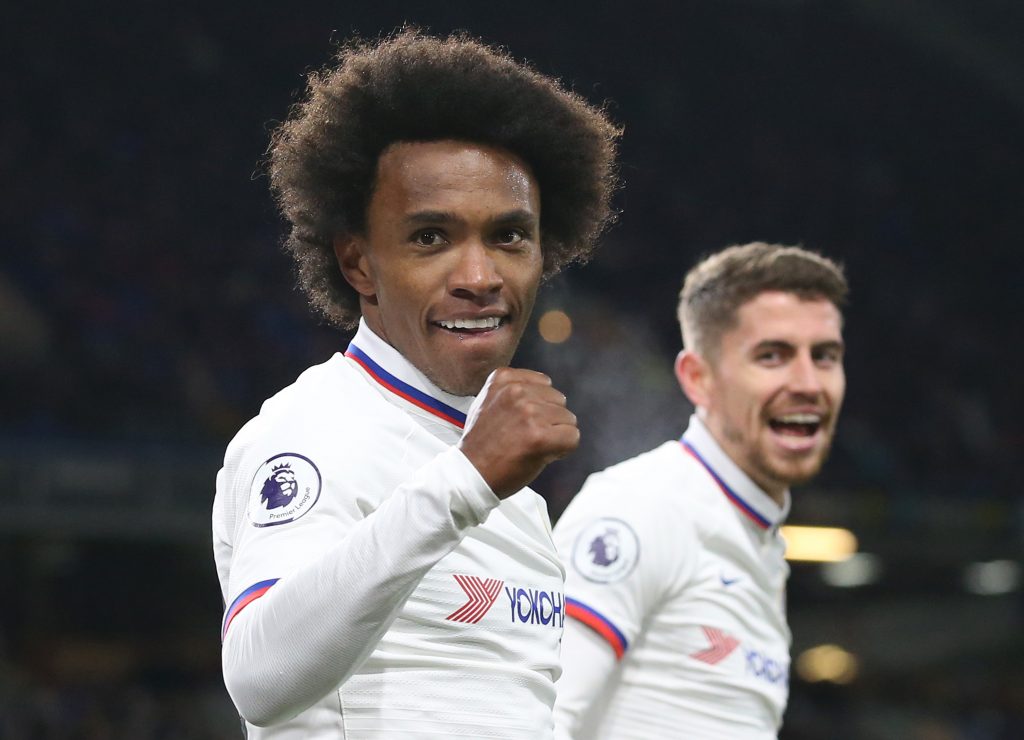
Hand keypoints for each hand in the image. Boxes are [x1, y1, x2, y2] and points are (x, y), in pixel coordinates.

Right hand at [458, 368, 578, 498]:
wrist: (470, 474)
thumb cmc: (483, 443)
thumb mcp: (489, 401)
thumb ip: (514, 391)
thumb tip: (547, 390)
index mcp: (504, 378)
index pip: (545, 384)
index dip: (539, 406)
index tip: (521, 422)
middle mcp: (517, 391)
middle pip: (559, 401)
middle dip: (549, 420)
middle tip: (526, 438)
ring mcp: (529, 413)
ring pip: (568, 419)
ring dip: (555, 436)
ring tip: (531, 447)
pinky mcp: (540, 436)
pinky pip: (572, 437)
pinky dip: (563, 450)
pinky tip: (542, 456)